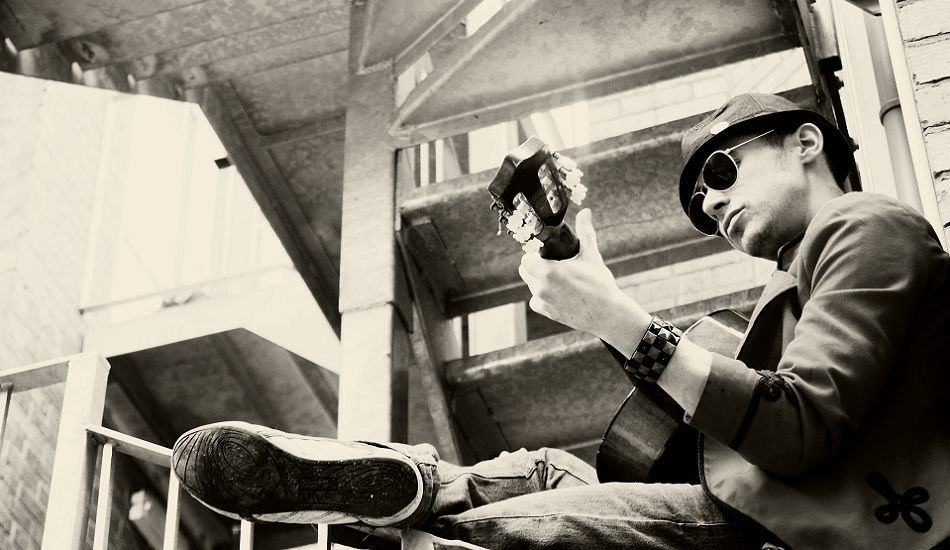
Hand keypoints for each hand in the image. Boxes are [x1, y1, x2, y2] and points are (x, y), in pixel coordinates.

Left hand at [519, 209, 643, 337]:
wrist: (608, 314)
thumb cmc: (600, 284)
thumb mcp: (591, 256)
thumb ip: (585, 233)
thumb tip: (585, 212)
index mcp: (549, 271)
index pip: (526, 258)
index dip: (534, 254)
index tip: (545, 253)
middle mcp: (541, 287)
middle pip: (525, 270)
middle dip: (534, 265)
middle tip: (552, 263)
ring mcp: (542, 301)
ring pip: (531, 285)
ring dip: (539, 280)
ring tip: (558, 278)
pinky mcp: (546, 312)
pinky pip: (536, 300)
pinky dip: (543, 296)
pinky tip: (558, 293)